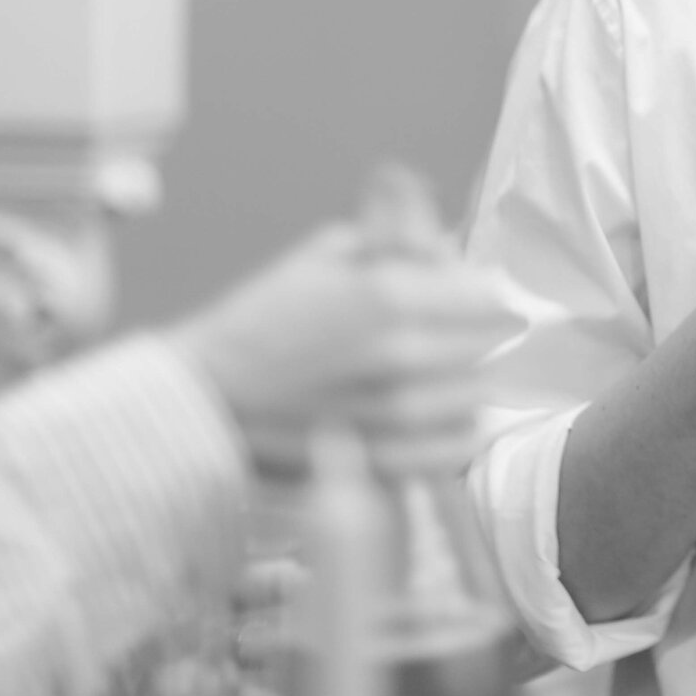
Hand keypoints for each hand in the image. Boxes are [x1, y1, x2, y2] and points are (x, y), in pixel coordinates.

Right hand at [168, 222, 516, 478]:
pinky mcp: (387, 461)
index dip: (477, 290)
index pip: (489, 293)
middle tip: (444, 331)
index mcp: (389, 295)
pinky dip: (452, 429)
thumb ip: (398, 238)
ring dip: (464, 381)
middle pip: (489, 343)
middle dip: (473, 332)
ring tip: (432, 374)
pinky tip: (429, 415)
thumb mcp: (328, 253)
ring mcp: (397, 416)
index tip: (460, 293)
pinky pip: (456, 445)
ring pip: (478, 393)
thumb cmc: (262, 318)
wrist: (205, 398)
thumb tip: (450, 234)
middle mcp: (404, 356)